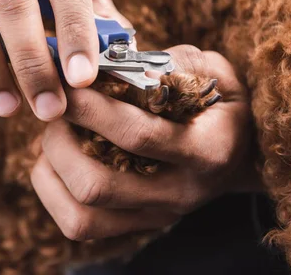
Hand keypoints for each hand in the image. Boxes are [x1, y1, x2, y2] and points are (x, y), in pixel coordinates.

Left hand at [31, 45, 258, 240]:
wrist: (239, 152)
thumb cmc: (216, 102)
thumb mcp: (211, 70)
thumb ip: (169, 63)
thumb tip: (114, 63)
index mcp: (206, 151)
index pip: (136, 136)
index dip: (91, 109)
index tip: (66, 85)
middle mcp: (179, 193)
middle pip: (97, 186)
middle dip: (61, 142)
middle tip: (56, 110)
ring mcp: (155, 216)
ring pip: (81, 213)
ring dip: (52, 170)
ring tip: (53, 134)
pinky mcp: (134, 226)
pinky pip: (77, 223)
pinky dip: (51, 190)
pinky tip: (54, 159)